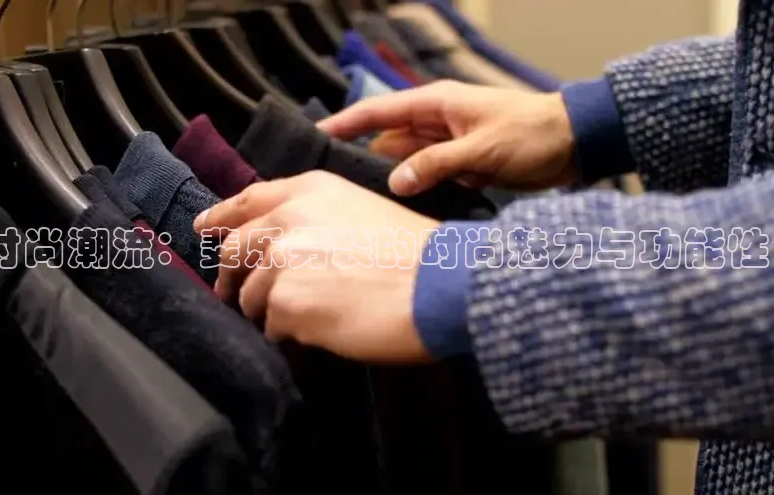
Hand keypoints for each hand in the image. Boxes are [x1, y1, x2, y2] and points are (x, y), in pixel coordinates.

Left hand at [193, 171, 441, 363]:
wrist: (439, 283)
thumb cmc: (414, 253)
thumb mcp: (361, 211)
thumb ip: (314, 219)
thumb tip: (279, 249)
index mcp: (309, 190)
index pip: (247, 200)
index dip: (220, 216)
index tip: (204, 228)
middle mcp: (288, 218)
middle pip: (234, 250)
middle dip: (230, 276)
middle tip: (232, 293)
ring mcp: (282, 261)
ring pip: (251, 296)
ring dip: (271, 311)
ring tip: (311, 317)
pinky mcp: (285, 302)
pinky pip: (273, 327)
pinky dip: (292, 333)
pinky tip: (324, 329)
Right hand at [317, 80, 576, 194]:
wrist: (575, 144)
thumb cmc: (531, 135)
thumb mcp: (481, 150)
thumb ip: (436, 165)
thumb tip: (394, 182)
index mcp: (436, 105)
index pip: (378, 112)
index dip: (344, 123)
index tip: (314, 137)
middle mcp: (436, 123)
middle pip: (387, 141)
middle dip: (362, 161)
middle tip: (334, 189)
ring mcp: (448, 145)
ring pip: (406, 163)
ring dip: (391, 181)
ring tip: (361, 207)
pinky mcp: (461, 167)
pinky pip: (428, 178)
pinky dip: (417, 191)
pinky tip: (401, 212)